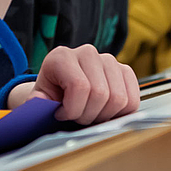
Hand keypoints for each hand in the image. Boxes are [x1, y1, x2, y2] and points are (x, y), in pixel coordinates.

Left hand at [6, 45, 138, 124]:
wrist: (62, 88)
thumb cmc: (52, 94)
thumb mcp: (39, 98)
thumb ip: (38, 102)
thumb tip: (40, 101)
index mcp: (62, 56)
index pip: (79, 87)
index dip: (73, 110)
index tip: (62, 115)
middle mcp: (87, 53)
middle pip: (101, 94)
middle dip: (88, 115)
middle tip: (77, 117)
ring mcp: (109, 60)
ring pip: (119, 99)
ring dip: (104, 116)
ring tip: (90, 114)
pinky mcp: (125, 71)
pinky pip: (133, 100)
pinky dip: (120, 113)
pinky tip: (105, 112)